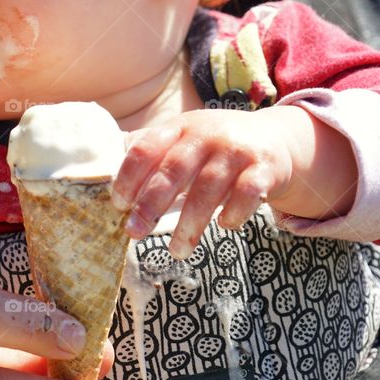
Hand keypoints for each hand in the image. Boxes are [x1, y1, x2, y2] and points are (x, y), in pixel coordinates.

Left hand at [113, 107, 296, 257]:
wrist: (275, 139)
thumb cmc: (214, 146)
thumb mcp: (182, 137)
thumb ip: (149, 147)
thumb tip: (103, 161)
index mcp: (179, 128)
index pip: (146, 148)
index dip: (129, 176)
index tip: (119, 204)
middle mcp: (206, 136)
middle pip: (173, 171)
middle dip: (151, 204)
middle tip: (135, 232)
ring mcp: (236, 152)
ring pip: (207, 190)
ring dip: (189, 225)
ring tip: (176, 251)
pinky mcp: (264, 169)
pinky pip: (246, 196)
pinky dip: (232, 215)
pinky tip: (223, 227)